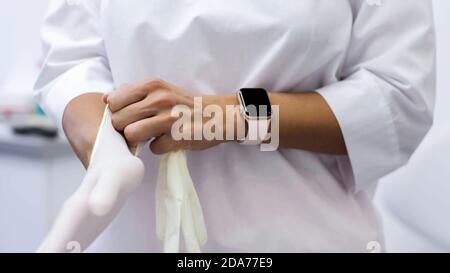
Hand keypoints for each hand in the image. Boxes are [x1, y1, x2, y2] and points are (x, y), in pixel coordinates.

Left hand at [106, 78, 236, 153]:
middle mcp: (159, 99)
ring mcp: (169, 119)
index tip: (129, 117)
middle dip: (126, 128)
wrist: (220, 115)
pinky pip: (153, 149)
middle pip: (119, 121)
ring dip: (140, 139)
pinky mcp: (178, 138)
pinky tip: (170, 140)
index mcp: (153, 85)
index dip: (118, 113)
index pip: (114, 102)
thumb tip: (107, 98)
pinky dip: (160, 147)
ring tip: (153, 135)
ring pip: (131, 135)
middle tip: (141, 128)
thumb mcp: (162, 89)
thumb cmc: (187, 104)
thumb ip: (134, 92)